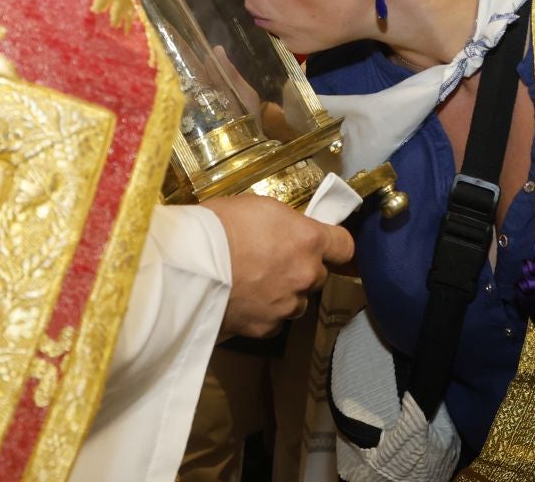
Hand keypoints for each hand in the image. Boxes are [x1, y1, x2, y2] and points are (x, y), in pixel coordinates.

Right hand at [205, 194, 353, 338]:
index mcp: (309, 241)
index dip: (335, 246)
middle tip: (273, 263)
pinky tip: (244, 303)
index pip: (344, 247)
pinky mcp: (265, 328)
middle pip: (317, 275)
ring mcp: (287, 304)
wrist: (189, 266)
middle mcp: (306, 275)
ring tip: (255, 285)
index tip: (325, 246)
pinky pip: (274, 322)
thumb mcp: (259, 208)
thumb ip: (285, 225)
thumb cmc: (219, 225)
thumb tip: (289, 234)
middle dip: (300, 270)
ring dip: (284, 294)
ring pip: (297, 302)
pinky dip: (264, 314)